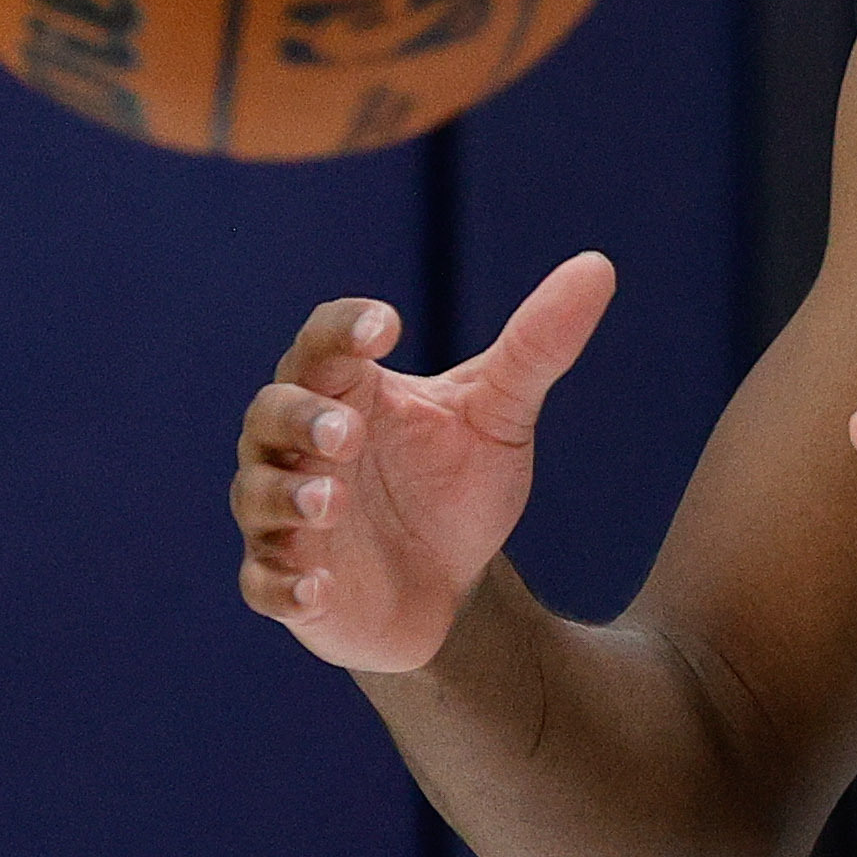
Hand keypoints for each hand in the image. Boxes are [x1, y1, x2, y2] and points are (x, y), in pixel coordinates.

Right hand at [234, 252, 615, 672]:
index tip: (388, 326)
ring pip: (258, 496)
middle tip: (346, 432)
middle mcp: (300, 447)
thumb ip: (537, 346)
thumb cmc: (454, 485)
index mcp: (346, 390)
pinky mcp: (289, 584)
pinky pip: (266, 584)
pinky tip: (315, 590)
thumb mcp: (500, 415)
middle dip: (303, 418)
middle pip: (272, 412)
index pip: (323, 342)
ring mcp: (286, 517)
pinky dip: (285, 585)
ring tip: (331, 502)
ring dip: (288, 497)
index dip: (344, 330)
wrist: (449, 586)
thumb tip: (598, 266)